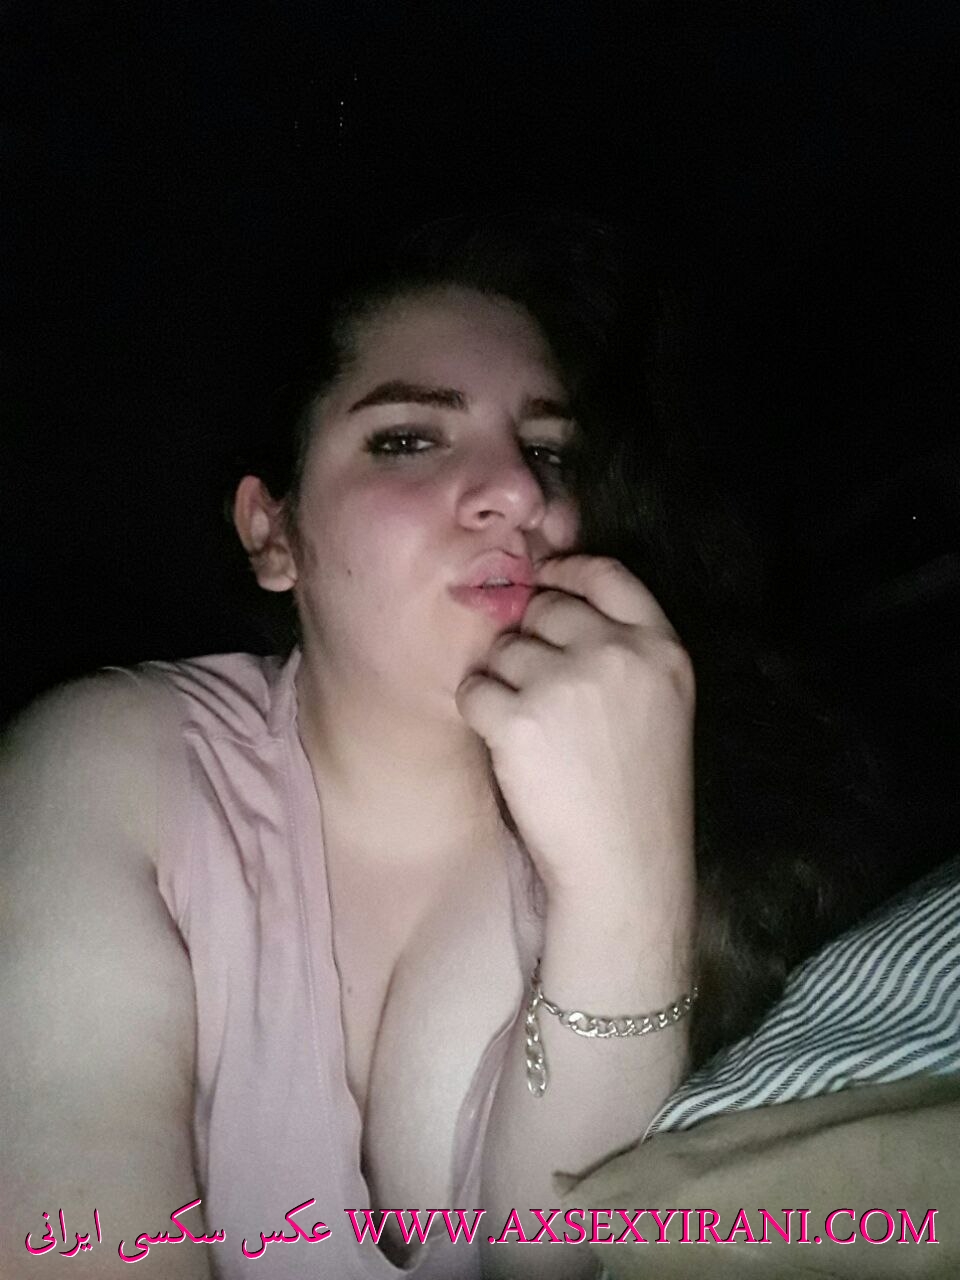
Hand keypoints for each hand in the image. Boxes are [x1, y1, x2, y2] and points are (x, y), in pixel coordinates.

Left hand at [456, 555, 695, 904]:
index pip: (608, 574)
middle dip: (529, 639)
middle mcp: (616, 654)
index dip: (568, 570)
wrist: (625, 867)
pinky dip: (480, 714)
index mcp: (661, 649)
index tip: (546, 577)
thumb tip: (556, 600)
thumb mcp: (661, 706)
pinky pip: (474, 689)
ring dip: (503, 680)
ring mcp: (565, 683)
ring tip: (531, 731)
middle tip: (536, 689)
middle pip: (544, 608)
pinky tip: (507, 746)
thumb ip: (625, 651)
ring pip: (503, 649)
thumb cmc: (639, 793)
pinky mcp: (518, 719)